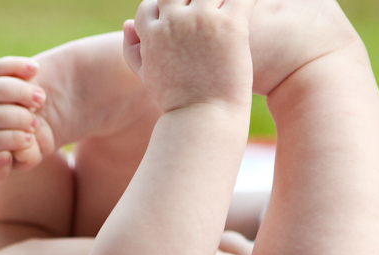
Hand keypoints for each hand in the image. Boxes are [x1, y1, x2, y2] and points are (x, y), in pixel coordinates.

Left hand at [0, 57, 55, 183]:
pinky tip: (34, 70)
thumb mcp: (11, 167)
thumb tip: (3, 157)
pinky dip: (14, 67)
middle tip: (35, 122)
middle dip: (15, 117)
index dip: (8, 140)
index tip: (30, 139)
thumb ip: (6, 170)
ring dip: (17, 92)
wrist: (15, 126)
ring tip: (40, 99)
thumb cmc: (14, 152)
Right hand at [123, 0, 254, 113]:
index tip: (178, 24)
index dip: (163, 11)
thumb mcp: (147, 77)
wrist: (204, 118)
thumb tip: (127, 23)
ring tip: (223, 13)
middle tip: (201, 18)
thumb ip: (132, 49)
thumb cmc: (176, 101)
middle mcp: (175, 22)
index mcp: (153, 34)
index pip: (151, 5)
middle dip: (187, 2)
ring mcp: (203, 21)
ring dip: (215, 1)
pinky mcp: (231, 26)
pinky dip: (247, 0)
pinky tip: (250, 6)